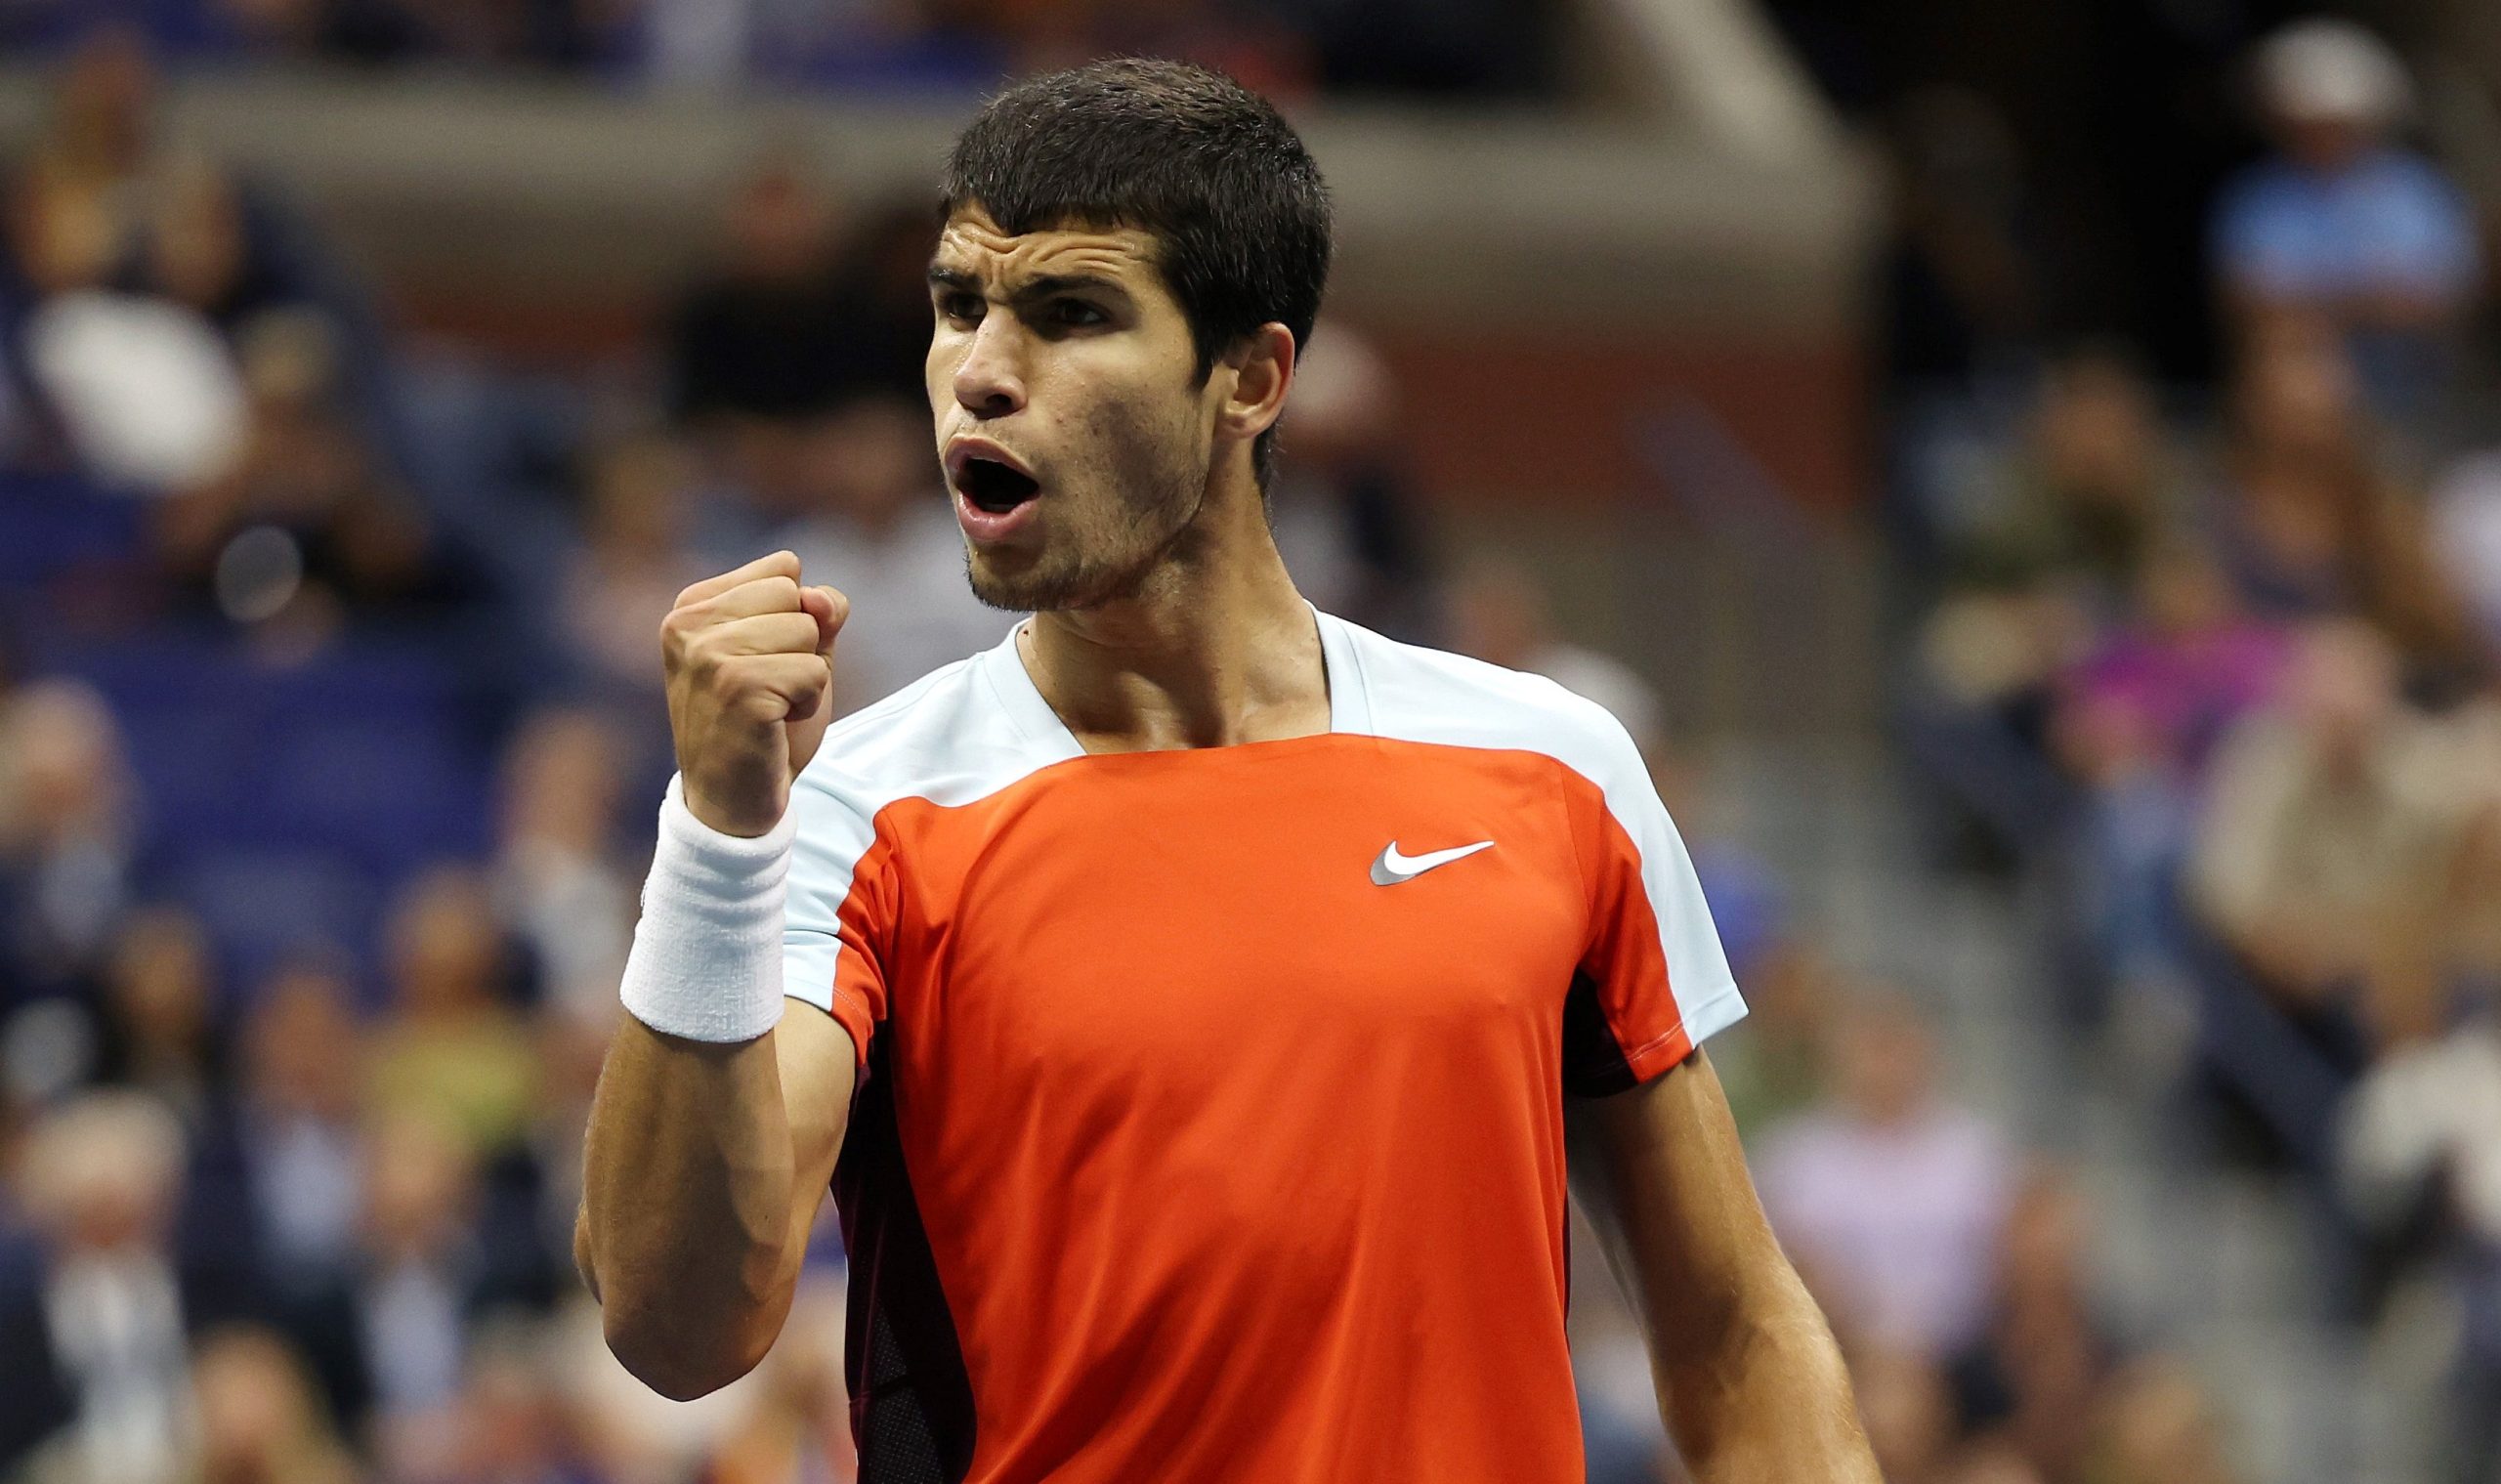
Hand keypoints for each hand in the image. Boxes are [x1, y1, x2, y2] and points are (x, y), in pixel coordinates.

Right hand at [661, 551, 847, 836]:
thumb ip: (817, 611)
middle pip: (796, 594)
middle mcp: (688, 623)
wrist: (733, 803)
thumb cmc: (763, 724)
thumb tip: (820, 598)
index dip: (796, 617)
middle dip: (802, 644)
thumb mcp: (794, 653)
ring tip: (770, 707)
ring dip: (806, 675)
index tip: (762, 660)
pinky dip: (809, 702)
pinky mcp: (737, 688)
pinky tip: (774, 725)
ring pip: (808, 630)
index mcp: (691, 605)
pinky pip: (814, 671)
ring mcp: (707, 655)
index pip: (784, 569)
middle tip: (767, 689)